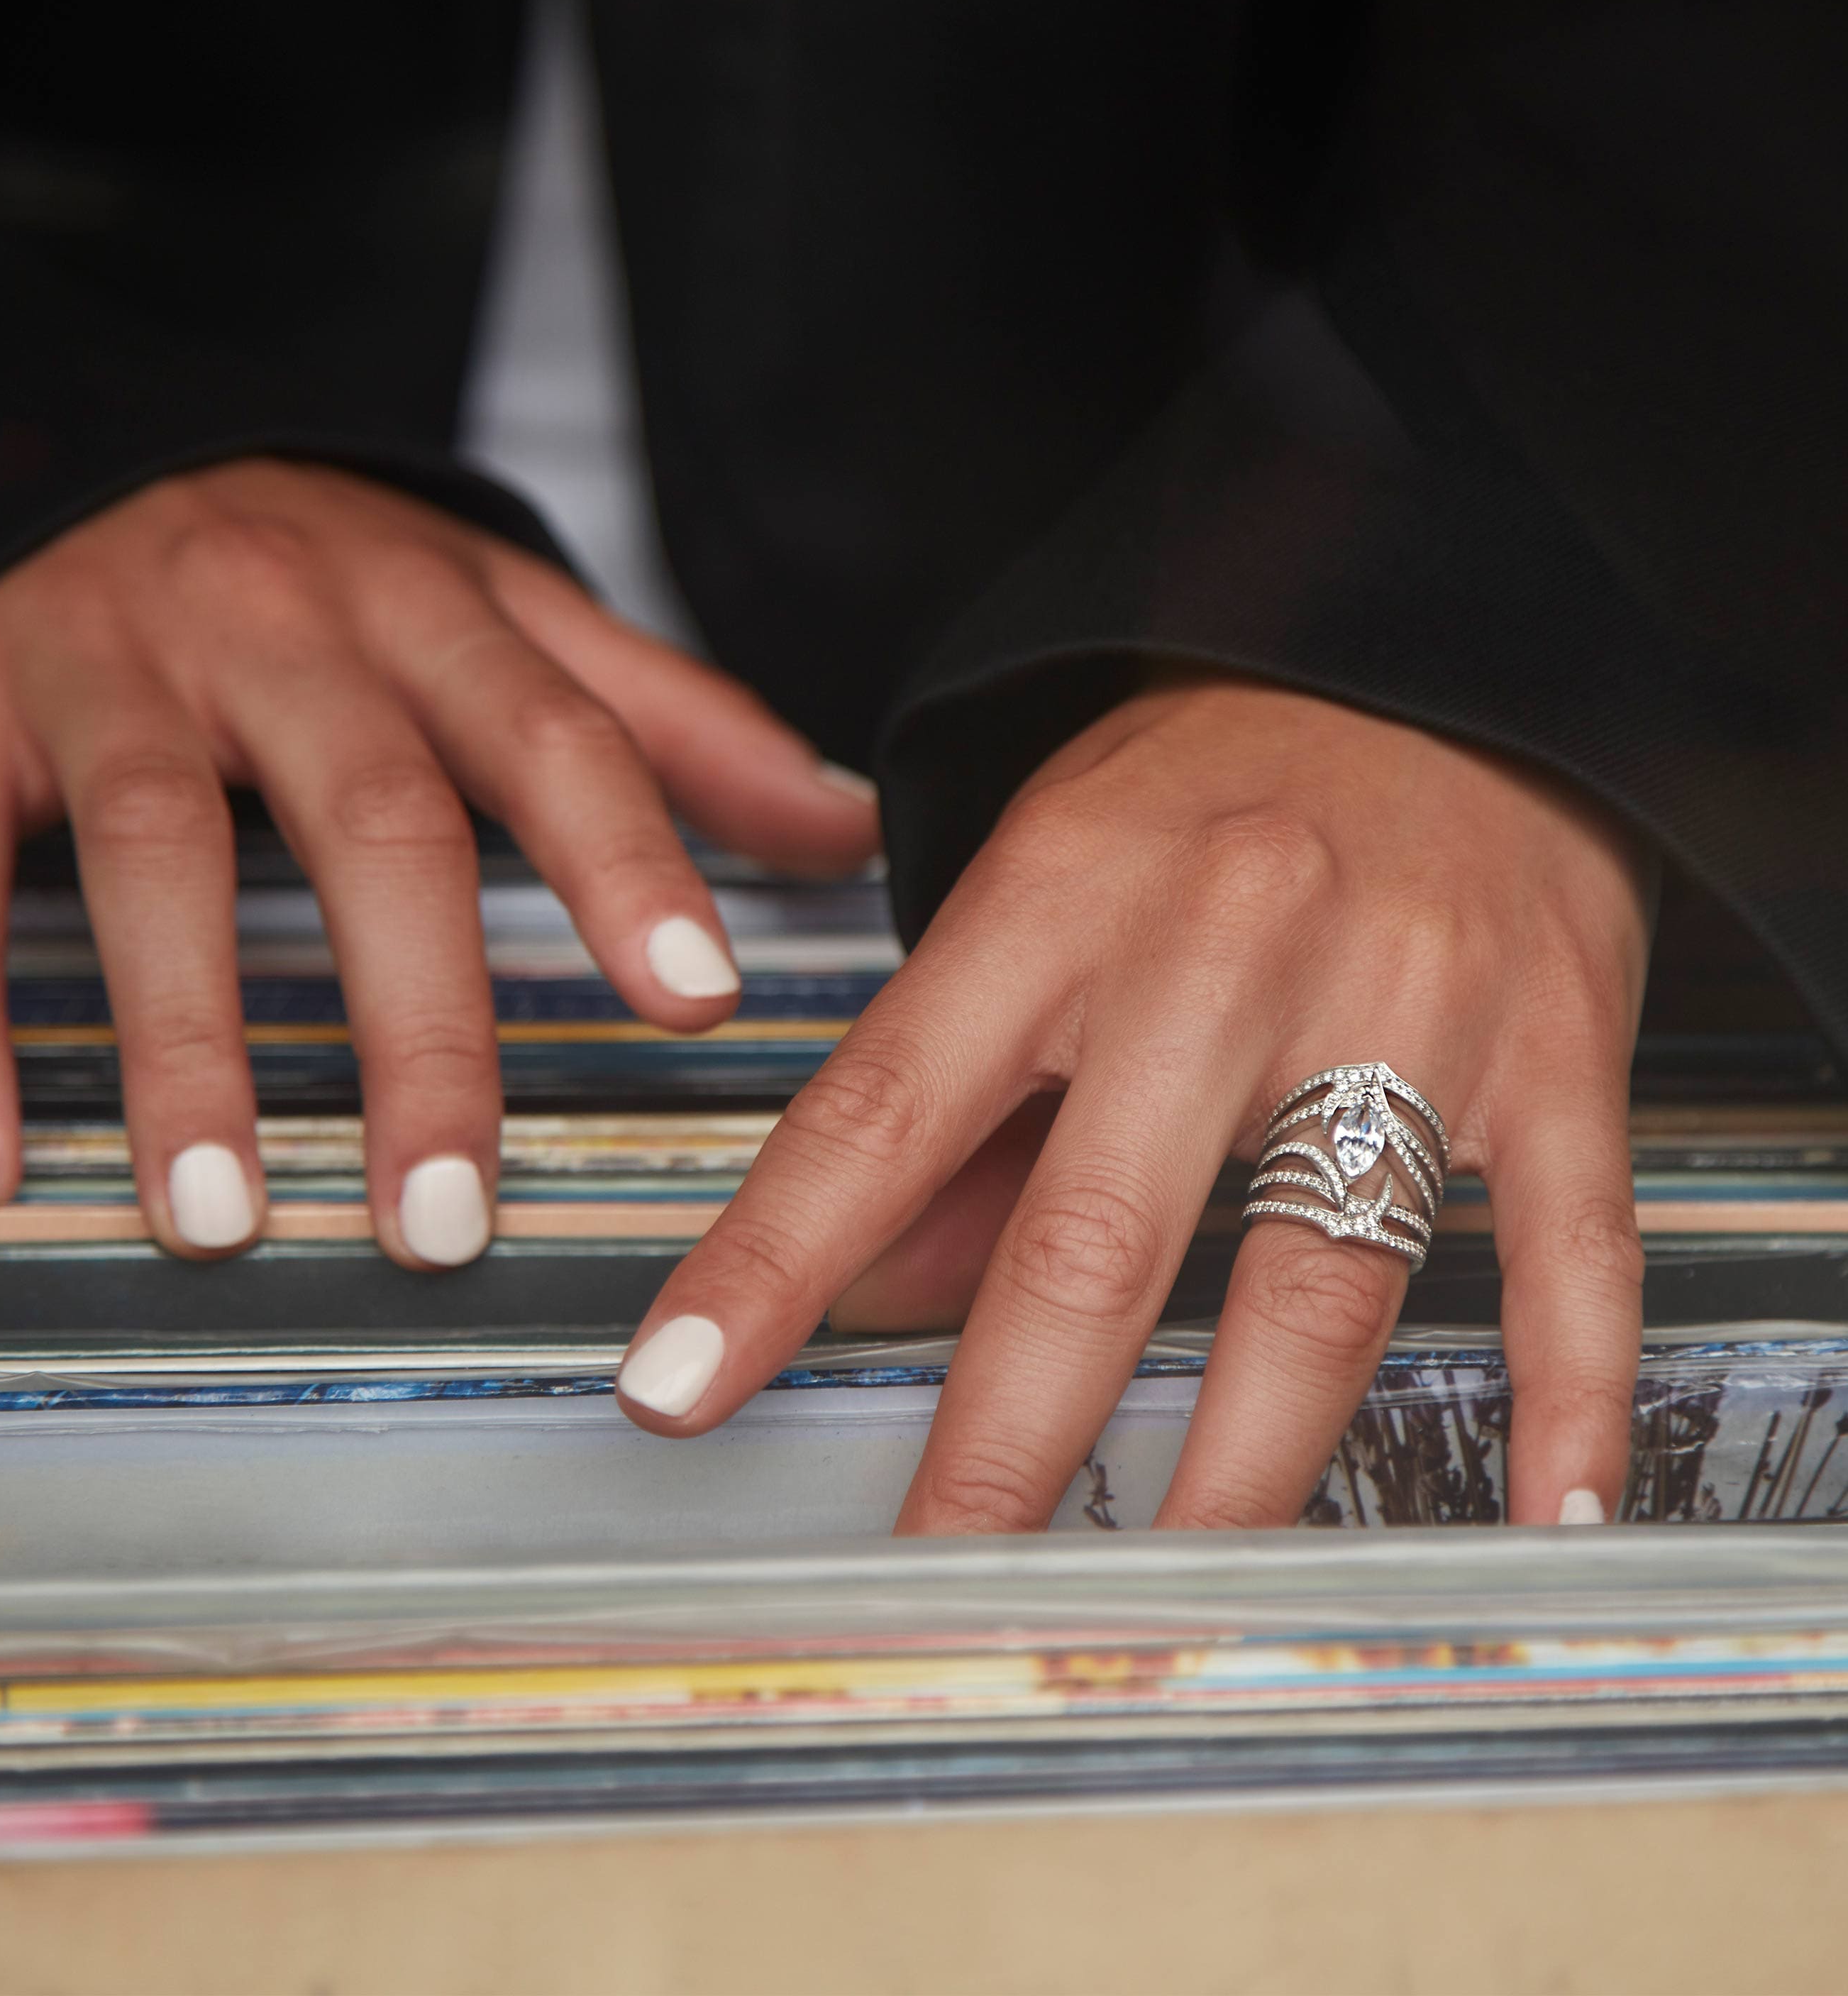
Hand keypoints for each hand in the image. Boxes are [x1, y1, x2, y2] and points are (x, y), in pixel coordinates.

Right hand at [0, 459, 877, 1260]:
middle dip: (417, 1023)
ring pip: (156, 851)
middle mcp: (282, 630)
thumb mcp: (512, 624)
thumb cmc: (339, 583)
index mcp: (435, 617)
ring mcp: (110, 668)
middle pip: (371, 821)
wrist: (100, 453)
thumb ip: (672, 728)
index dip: (628, 863)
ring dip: (188, 1046)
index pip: (554, 737)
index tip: (696, 1003)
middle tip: (445, 1216)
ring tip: (220, 1221)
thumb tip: (845, 828)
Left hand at [614, 673, 1653, 1529]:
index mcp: (1057, 899)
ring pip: (1317, 1273)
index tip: (678, 1388)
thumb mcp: (1047, 889)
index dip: (770, 1263)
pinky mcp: (1557, 1039)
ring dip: (1239, 1465)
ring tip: (1175, 1598)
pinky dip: (1562, 1393)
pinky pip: (1570, 1242)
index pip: (882, 1110)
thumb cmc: (1215, 785)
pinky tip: (1539, 1516)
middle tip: (938, 1573)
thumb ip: (965, 1099)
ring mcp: (1403, 995)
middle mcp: (1221, 948)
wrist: (1443, 650)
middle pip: (1097, 1233)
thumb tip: (865, 1292)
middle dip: (1006, 1436)